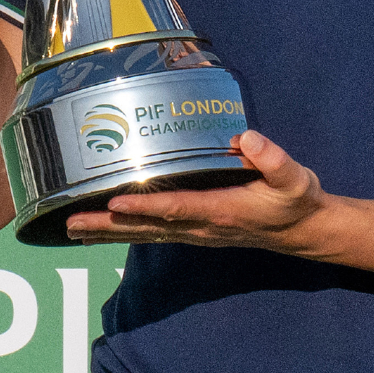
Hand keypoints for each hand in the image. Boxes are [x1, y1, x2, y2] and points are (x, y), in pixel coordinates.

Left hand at [66, 130, 340, 251]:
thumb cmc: (295, 201)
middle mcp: (202, 227)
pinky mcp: (193, 232)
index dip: (144, 206)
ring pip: (144, 234)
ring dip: (108, 233)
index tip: (113, 202)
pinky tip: (101, 230)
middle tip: (70, 222)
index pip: (176, 208)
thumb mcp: (295, 179)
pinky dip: (124, 232)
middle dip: (108, 225)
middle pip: (147, 227)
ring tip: (71, 228)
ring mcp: (196, 233)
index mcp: (222, 210)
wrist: (302, 231)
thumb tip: (248, 138)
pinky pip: (152, 233)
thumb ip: (274, 160)